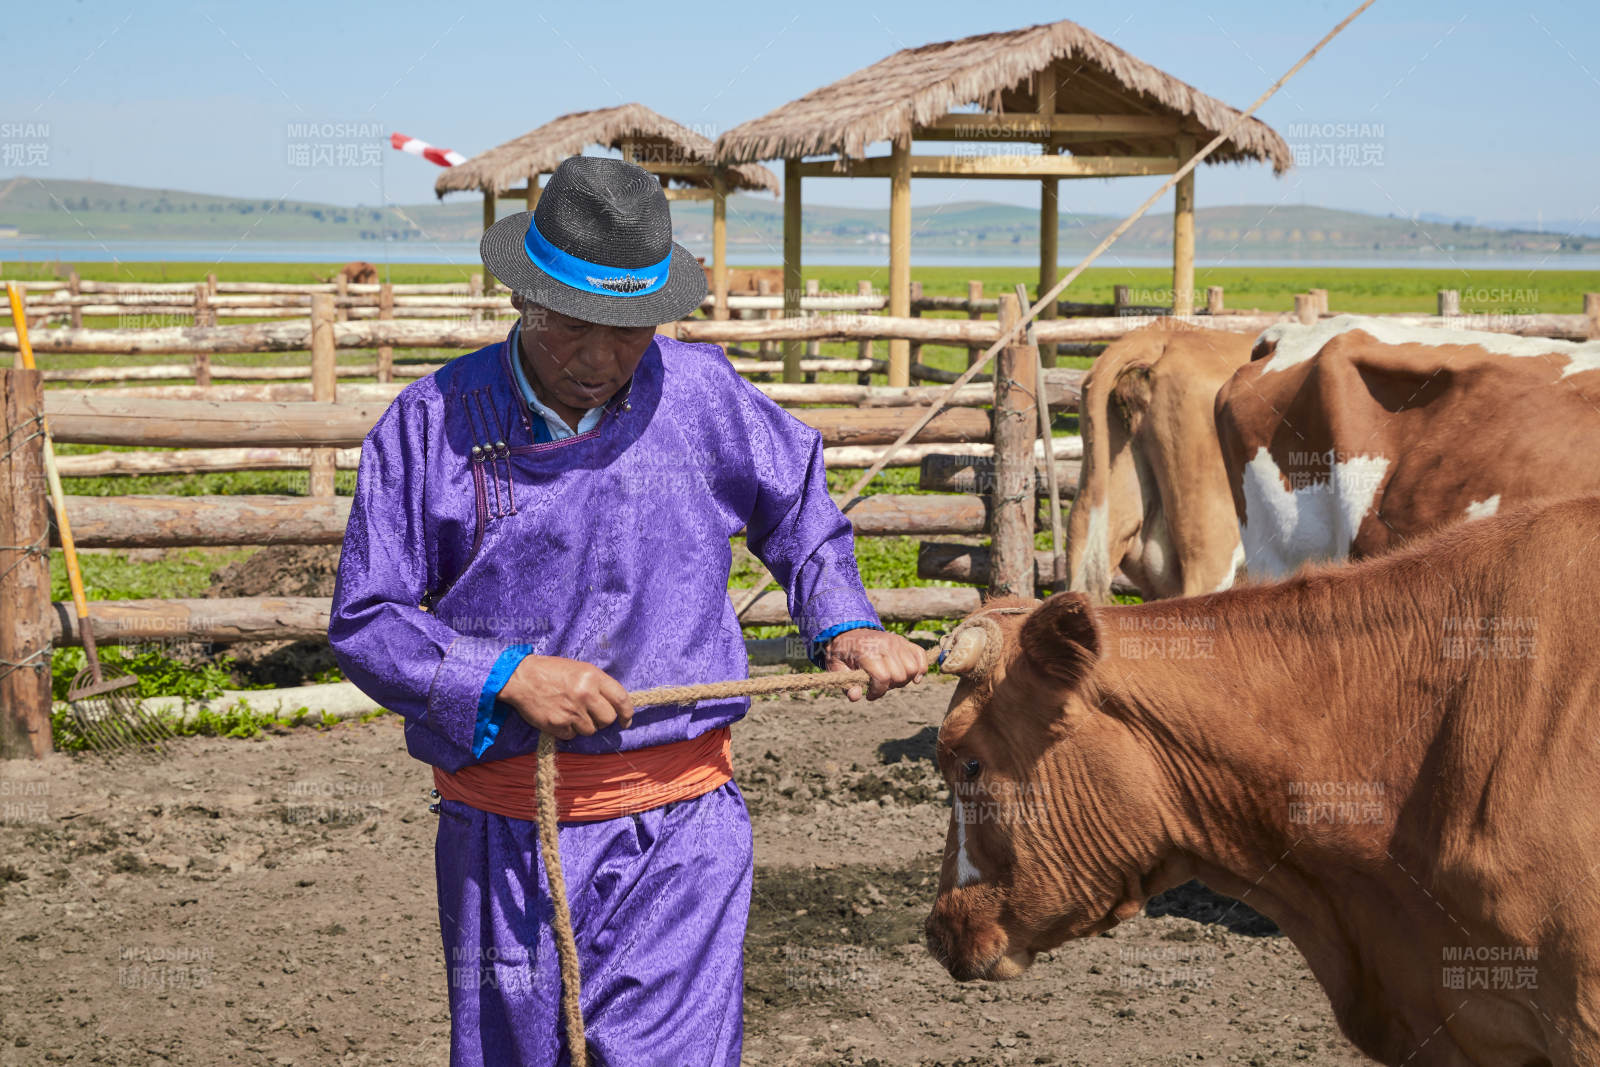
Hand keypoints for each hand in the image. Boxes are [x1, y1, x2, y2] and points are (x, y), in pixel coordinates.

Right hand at [496, 655, 633, 740]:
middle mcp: (585, 694)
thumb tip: (616, 705)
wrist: (521, 677)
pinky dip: (568, 731)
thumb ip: (599, 685)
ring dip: (584, 726)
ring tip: (571, 712)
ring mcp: (571, 711)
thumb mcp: (580, 669)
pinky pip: (572, 736)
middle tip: (591, 714)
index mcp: (593, 677)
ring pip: (590, 730)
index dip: (627, 713)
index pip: (621, 699)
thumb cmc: (552, 671)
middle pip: (608, 719)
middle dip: (602, 720)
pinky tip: (560, 717)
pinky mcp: (557, 724)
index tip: (626, 720)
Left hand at [822, 629, 926, 701]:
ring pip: (912, 668)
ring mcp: (896, 642)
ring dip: (904, 679)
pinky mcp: (903, 641)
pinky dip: (921, 669)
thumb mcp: (835, 668)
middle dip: (890, 687)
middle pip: (899, 675)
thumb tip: (857, 696)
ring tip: (891, 680)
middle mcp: (884, 645)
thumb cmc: (842, 652)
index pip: (882, 677)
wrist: (848, 631)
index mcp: (867, 652)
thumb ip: (846, 684)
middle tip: (879, 686)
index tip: (869, 695)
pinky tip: (912, 677)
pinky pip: (920, 656)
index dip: (877, 692)